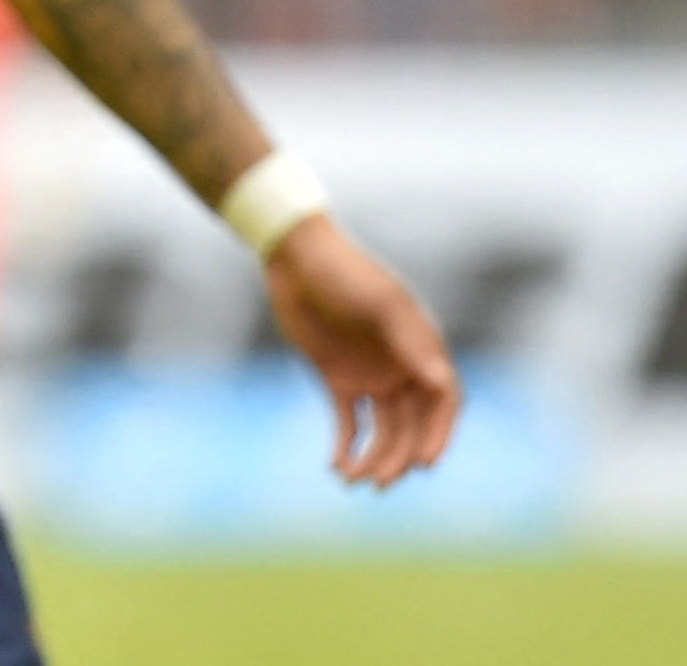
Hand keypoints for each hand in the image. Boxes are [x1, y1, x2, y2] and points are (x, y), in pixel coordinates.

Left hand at [263, 215, 459, 487]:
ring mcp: (371, 375)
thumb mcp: (380, 302)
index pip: (443, 402)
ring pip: (382, 430)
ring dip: (373, 458)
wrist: (294, 257)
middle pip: (412, 425)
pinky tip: (337, 466)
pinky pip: (349, 422)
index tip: (425, 462)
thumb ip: (410, 341)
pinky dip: (346, 446)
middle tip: (380, 482)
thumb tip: (441, 383)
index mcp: (422, 350)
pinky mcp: (337, 378)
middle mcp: (402, 368)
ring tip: (354, 480)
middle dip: (400, 457)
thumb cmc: (344, 272)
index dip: (439, 434)